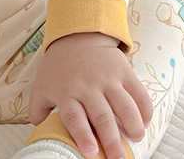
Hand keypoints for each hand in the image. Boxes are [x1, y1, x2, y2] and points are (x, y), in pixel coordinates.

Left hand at [28, 32, 153, 158]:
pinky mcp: (123, 70)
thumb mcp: (42, 86)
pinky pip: (139, 92)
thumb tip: (39, 131)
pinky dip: (145, 109)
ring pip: (124, 106)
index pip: (74, 117)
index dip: (83, 135)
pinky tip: (145, 122)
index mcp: (67, 93)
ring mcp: (107, 78)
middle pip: (102, 117)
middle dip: (112, 141)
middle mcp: (87, 86)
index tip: (91, 152)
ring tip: (135, 139)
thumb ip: (38, 109)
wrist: (77, 36)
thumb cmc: (59, 67)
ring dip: (133, 126)